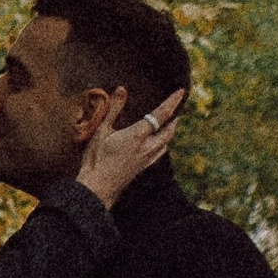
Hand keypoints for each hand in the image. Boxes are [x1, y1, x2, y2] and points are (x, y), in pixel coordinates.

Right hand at [76, 84, 184, 208]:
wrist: (98, 187)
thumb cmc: (96, 158)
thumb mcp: (101, 130)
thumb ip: (113, 109)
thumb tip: (122, 89)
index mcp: (138, 135)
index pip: (160, 115)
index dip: (172, 102)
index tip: (181, 91)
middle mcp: (147, 147)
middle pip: (169, 131)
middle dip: (174, 118)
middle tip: (177, 108)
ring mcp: (146, 159)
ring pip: (165, 143)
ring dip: (170, 132)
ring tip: (169, 124)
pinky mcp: (142, 168)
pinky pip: (159, 153)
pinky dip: (163, 144)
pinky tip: (158, 145)